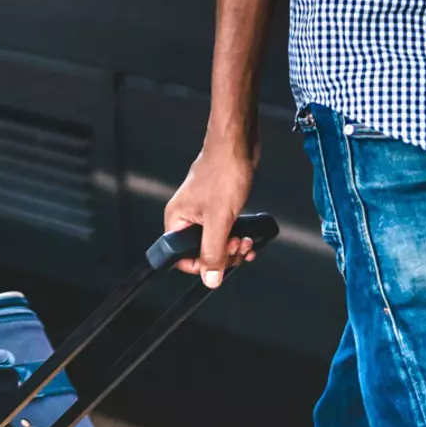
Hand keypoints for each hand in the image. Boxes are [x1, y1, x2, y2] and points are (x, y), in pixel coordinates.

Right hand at [164, 134, 261, 287]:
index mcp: (177, 219)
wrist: (237, 147)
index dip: (202, 265)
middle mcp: (187, 218)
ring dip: (234, 248)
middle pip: (201, 253)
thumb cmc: (223, 172)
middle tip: (237, 245)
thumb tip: (210, 278)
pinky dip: (238, 240)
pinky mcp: (218, 210)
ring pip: (216, 245)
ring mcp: (203, 214)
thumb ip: (213, 250)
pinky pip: (226, 235)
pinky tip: (248, 239)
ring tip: (246, 241)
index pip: (181, 257)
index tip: (220, 262)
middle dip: (223, 255)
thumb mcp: (219, 219)